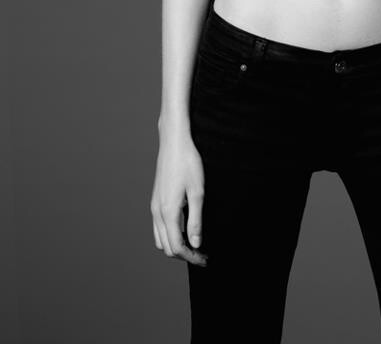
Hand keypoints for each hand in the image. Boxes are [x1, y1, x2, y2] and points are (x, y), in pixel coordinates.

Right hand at [150, 127, 207, 266]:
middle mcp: (157, 213)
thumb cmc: (188, 164)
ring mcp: (154, 207)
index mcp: (168, 213)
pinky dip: (169, 235)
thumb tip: (196, 244)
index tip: (205, 259)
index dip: (191, 257)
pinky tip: (184, 227)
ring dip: (175, 245)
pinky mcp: (155, 201)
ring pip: (160, 239)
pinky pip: (158, 227)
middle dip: (184, 254)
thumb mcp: (197, 192)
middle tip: (202, 253)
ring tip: (194, 242)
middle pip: (167, 247)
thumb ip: (196, 220)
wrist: (173, 143)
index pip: (177, 247)